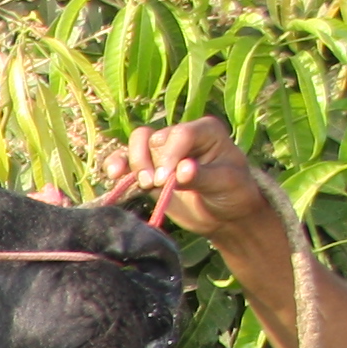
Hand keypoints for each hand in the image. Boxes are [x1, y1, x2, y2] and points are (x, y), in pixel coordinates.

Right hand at [100, 117, 277, 240]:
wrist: (224, 215)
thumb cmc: (233, 194)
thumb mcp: (225, 183)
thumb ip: (202, 175)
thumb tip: (182, 170)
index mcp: (206, 131)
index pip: (180, 134)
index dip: (169, 155)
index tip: (165, 180)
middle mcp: (181, 136)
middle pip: (152, 137)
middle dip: (147, 161)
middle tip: (155, 185)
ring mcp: (163, 152)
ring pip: (137, 144)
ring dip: (132, 162)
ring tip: (142, 184)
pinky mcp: (149, 170)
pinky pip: (126, 160)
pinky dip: (116, 165)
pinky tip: (113, 175)